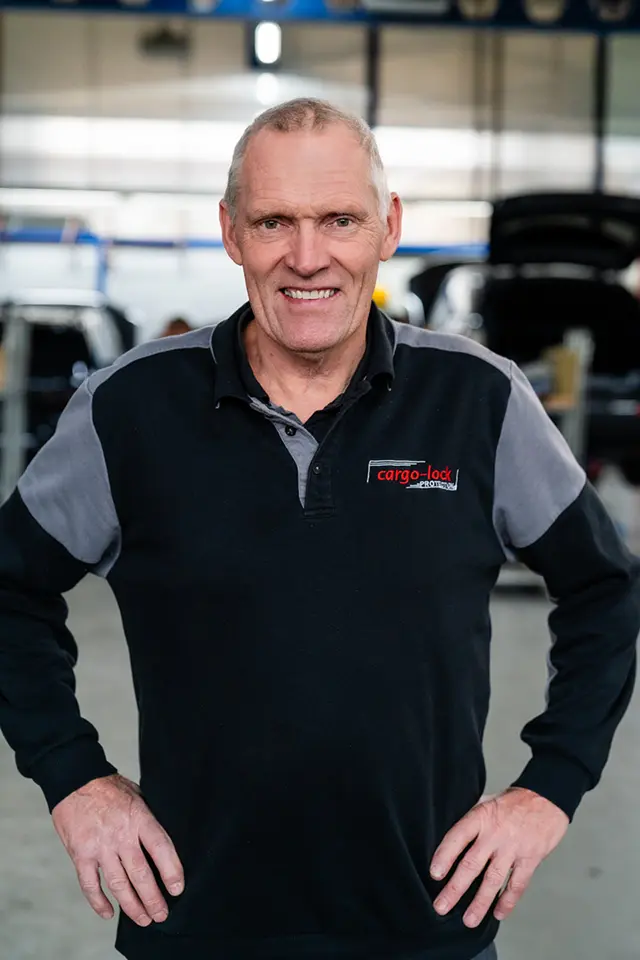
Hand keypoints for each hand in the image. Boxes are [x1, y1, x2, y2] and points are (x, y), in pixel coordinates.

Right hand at [52, 773, 183, 927]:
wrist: (75, 780)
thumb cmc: (110, 788)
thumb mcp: (138, 795)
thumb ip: (148, 819)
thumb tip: (162, 844)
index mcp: (139, 818)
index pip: (161, 848)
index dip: (171, 871)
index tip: (177, 889)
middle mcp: (120, 835)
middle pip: (141, 874)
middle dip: (153, 898)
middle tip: (162, 914)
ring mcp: (99, 847)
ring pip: (118, 884)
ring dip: (132, 906)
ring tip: (143, 919)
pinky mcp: (80, 855)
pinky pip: (90, 885)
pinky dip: (99, 902)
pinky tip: (108, 913)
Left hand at [429, 787, 568, 927]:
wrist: (547, 798)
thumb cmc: (513, 801)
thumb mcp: (486, 801)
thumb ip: (472, 821)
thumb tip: (452, 841)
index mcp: (481, 816)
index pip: (457, 837)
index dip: (444, 856)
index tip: (435, 874)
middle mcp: (495, 834)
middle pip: (471, 864)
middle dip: (455, 888)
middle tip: (442, 906)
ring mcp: (513, 848)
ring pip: (493, 880)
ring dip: (480, 902)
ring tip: (469, 920)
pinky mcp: (530, 858)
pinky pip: (517, 884)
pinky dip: (507, 901)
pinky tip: (498, 913)